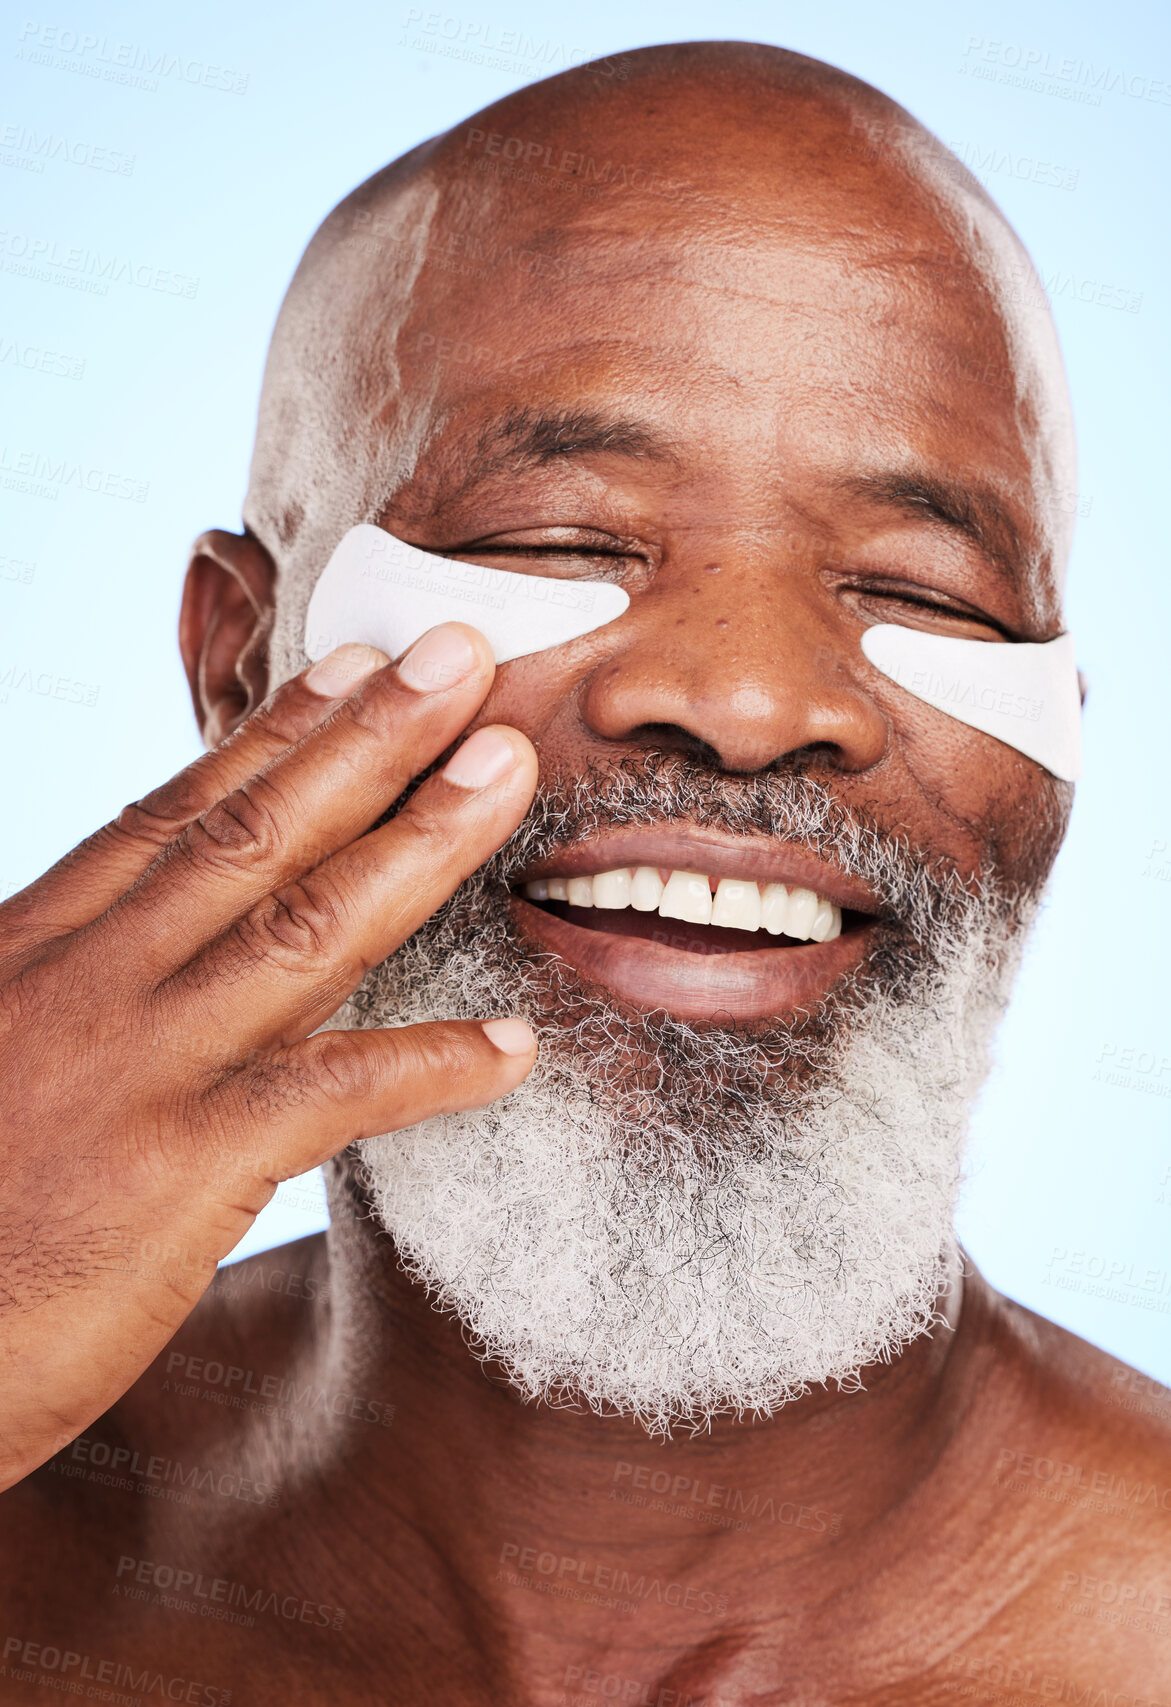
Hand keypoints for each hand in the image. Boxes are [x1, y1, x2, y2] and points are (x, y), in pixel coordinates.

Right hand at [0, 625, 537, 1488]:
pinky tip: (512, 1046)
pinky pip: (334, 1094)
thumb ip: (65, 984)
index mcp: (37, 946)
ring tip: (508, 768)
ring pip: (306, 925)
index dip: (276, 732)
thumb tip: (145, 941)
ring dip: (420, 840)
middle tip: (462, 654)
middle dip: (369, 737)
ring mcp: (137, 1065)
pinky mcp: (178, 1168)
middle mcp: (89, 980)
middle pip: (254, 833)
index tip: (355, 663)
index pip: (176, 812)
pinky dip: (431, 1066)